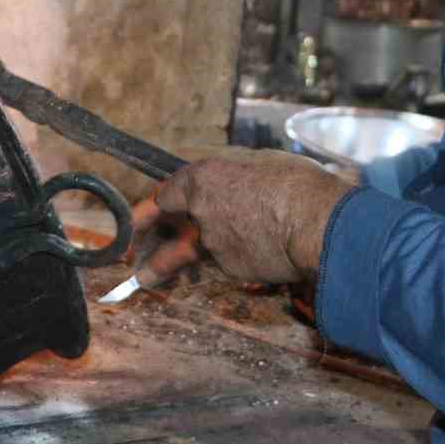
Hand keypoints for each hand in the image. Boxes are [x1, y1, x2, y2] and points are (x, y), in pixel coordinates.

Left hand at [131, 149, 353, 284]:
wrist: (318, 225)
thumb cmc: (297, 184)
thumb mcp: (264, 164)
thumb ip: (240, 177)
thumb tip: (240, 182)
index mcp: (204, 179)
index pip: (168, 192)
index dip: (156, 203)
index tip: (144, 212)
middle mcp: (201, 212)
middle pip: (166, 229)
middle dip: (142, 240)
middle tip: (126, 252)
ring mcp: (215, 244)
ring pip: (186, 255)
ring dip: (161, 268)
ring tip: (143, 279)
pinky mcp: (233, 269)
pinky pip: (228, 263)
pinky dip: (231, 263)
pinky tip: (245, 262)